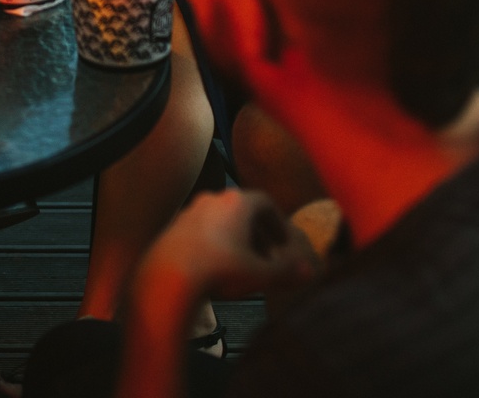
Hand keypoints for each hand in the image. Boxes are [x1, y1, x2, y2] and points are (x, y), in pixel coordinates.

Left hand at [136, 189, 318, 303]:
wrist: (169, 279)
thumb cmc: (220, 270)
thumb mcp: (260, 274)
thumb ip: (286, 272)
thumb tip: (309, 272)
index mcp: (236, 202)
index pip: (265, 203)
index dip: (278, 222)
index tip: (284, 241)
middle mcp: (212, 199)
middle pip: (242, 211)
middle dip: (258, 233)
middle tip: (268, 257)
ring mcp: (190, 212)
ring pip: (220, 220)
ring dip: (236, 238)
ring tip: (244, 264)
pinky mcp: (173, 227)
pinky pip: (201, 230)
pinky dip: (215, 243)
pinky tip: (217, 266)